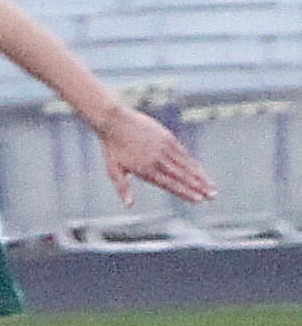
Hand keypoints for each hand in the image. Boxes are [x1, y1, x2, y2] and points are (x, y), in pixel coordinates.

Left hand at [96, 103, 216, 207]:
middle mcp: (158, 160)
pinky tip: (200, 170)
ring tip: (211, 186)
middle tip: (212, 196)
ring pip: (186, 165)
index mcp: (145, 170)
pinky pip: (183, 153)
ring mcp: (164, 148)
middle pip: (182, 176)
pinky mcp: (168, 137)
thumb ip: (123, 187)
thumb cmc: (112, 147)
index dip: (185, 192)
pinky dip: (193, 162)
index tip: (198, 200)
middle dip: (198, 187)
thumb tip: (129, 205)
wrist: (115, 120)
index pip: (169, 184)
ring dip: (200, 176)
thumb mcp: (113, 170)